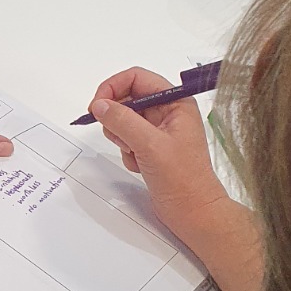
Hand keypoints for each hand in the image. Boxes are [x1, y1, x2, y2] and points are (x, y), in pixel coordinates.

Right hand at [89, 67, 229, 249]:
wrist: (194, 213)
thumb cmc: (183, 179)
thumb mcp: (150, 145)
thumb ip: (122, 121)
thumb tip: (99, 105)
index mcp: (176, 102)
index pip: (137, 78)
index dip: (113, 87)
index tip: (96, 106)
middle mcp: (168, 112)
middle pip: (127, 98)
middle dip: (117, 118)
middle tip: (119, 137)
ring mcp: (159, 131)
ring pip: (124, 120)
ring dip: (122, 138)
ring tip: (136, 155)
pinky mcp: (152, 148)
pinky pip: (127, 139)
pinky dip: (127, 152)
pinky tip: (141, 166)